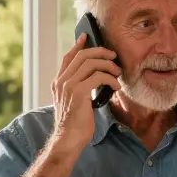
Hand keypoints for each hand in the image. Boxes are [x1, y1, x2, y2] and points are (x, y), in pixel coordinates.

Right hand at [50, 33, 120, 149]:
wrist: (68, 139)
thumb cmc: (74, 124)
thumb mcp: (73, 103)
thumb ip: (78, 89)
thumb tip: (95, 78)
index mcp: (58, 83)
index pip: (68, 58)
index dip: (78, 46)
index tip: (86, 37)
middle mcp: (61, 82)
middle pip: (82, 56)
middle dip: (100, 52)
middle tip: (113, 56)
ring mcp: (69, 86)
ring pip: (91, 63)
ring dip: (108, 65)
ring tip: (117, 73)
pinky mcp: (79, 92)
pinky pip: (98, 77)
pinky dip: (110, 79)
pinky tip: (115, 86)